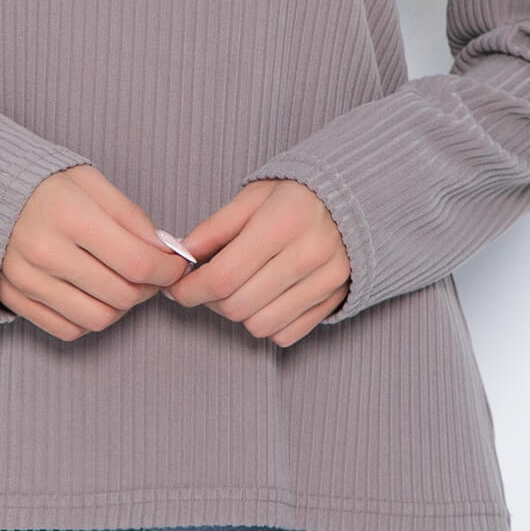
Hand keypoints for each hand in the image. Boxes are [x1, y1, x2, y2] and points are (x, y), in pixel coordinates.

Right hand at [0, 165, 188, 340]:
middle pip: (121, 295)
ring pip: (98, 319)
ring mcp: (27, 280)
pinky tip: (93, 294)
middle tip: (151, 273)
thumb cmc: (42, 183)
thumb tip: (163, 250)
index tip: (175, 264)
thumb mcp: (89, 181)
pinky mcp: (14, 299)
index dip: (168, 270)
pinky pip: (68, 330)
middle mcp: (45, 252)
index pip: (138, 263)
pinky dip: (89, 319)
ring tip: (122, 284)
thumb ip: (129, 215)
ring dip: (121, 307)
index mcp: (69, 215)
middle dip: (149, 288)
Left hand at [163, 179, 350, 346]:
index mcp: (282, 221)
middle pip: (238, 306)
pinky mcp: (335, 300)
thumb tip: (179, 256)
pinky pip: (286, 335)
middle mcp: (308, 254)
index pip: (224, 276)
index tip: (177, 289)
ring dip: (239, 314)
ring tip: (238, 288)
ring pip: (260, 326)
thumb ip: (214, 229)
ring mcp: (326, 281)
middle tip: (207, 284)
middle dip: (210, 301)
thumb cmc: (294, 195)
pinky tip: (265, 298)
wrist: (353, 200)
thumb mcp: (252, 197)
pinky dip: (267, 324)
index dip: (190, 289)